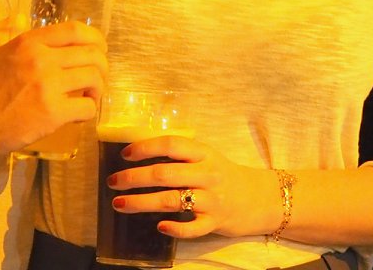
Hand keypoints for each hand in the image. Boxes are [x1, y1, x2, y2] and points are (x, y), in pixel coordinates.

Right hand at [0, 17, 105, 154]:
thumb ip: (2, 31)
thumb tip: (17, 17)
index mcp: (30, 42)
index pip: (75, 31)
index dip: (95, 38)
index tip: (99, 48)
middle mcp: (44, 60)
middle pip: (92, 54)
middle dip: (102, 64)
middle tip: (98, 75)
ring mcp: (49, 86)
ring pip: (93, 78)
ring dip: (99, 87)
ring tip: (91, 94)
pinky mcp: (52, 113)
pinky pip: (86, 107)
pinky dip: (90, 109)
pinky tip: (82, 112)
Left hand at [106, 134, 279, 240]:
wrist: (260, 197)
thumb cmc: (226, 176)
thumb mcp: (208, 158)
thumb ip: (182, 156)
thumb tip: (141, 154)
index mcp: (204, 153)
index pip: (172, 144)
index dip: (147, 147)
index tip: (125, 154)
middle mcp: (207, 173)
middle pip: (165, 173)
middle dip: (134, 177)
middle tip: (113, 182)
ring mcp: (212, 199)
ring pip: (172, 199)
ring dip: (142, 202)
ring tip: (119, 204)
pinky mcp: (216, 222)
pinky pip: (193, 228)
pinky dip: (175, 228)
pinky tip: (159, 227)